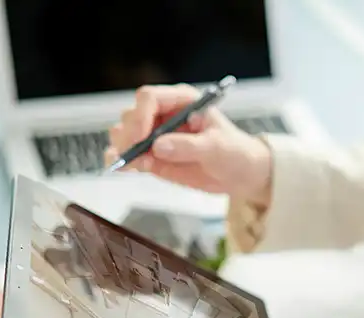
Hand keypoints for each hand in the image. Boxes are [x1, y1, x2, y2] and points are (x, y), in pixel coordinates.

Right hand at [106, 85, 272, 205]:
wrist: (240, 174)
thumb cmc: (235, 152)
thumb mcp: (217, 148)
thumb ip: (189, 146)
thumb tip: (158, 146)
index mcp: (182, 101)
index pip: (150, 98)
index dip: (141, 116)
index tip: (143, 138)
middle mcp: (164, 114)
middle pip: (132, 115)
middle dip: (130, 135)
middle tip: (136, 154)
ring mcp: (156, 136)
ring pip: (125, 133)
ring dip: (124, 147)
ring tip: (135, 164)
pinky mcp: (153, 156)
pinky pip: (130, 155)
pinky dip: (123, 161)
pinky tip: (122, 167)